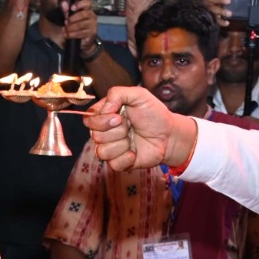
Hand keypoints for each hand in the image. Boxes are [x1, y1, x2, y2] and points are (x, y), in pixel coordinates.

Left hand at [64, 0, 97, 44]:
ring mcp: (93, 25)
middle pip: (83, 14)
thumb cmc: (78, 25)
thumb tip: (63, 3)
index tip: (72, 8)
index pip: (87, 3)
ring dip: (71, 27)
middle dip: (72, 18)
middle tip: (66, 22)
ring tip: (65, 29)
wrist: (85, 39)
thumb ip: (67, 10)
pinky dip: (72, 34)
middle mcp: (92, 16)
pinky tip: (67, 35)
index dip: (80, 4)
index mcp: (88, 10)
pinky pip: (81, 33)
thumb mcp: (72, 17)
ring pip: (81, 24)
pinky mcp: (91, 34)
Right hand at [83, 86, 198, 171]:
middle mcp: (105, 132)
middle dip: (117, 131)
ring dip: (122, 144)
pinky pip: (113, 164)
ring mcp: (111, 148)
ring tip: (133, 139)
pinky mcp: (118, 162)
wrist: (169, 134)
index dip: (102, 120)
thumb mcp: (138, 94)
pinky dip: (127, 157)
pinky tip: (135, 151)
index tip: (119, 117)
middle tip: (130, 126)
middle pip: (94, 135)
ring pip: (102, 151)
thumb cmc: (154, 114)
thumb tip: (104, 110)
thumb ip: (116, 93)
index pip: (89, 119)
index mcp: (105, 114)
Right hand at [202, 0, 232, 26]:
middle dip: (220, 0)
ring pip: (213, 11)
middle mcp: (207, 2)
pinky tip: (227, 22)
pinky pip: (215, 21)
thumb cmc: (211, 4)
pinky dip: (221, 22)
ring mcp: (207, 11)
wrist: (200, 14)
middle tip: (229, 1)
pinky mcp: (209, 19)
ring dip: (221, 12)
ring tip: (230, 14)